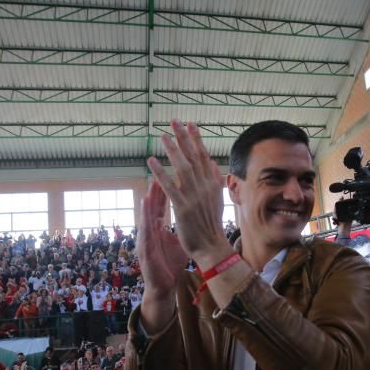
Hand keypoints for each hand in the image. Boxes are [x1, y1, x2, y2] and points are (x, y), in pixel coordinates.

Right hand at [135, 184, 189, 331]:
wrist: (164, 286)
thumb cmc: (170, 263)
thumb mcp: (177, 241)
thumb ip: (182, 226)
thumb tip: (192, 213)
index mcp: (158, 229)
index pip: (161, 206)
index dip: (165, 191)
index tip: (170, 175)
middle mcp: (150, 232)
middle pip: (152, 209)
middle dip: (155, 193)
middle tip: (158, 175)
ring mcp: (146, 241)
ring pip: (146, 219)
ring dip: (147, 205)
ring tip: (149, 189)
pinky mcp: (144, 252)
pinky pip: (145, 236)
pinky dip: (145, 224)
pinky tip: (146, 216)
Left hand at [149, 121, 228, 264]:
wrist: (212, 247)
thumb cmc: (211, 226)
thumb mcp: (217, 200)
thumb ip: (214, 181)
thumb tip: (212, 163)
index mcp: (212, 184)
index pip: (204, 156)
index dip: (196, 139)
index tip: (190, 124)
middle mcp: (204, 187)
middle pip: (193, 157)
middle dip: (183, 137)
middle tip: (174, 121)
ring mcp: (194, 197)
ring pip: (182, 167)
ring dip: (172, 150)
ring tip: (162, 136)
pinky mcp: (183, 207)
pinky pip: (170, 186)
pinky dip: (160, 172)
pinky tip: (152, 161)